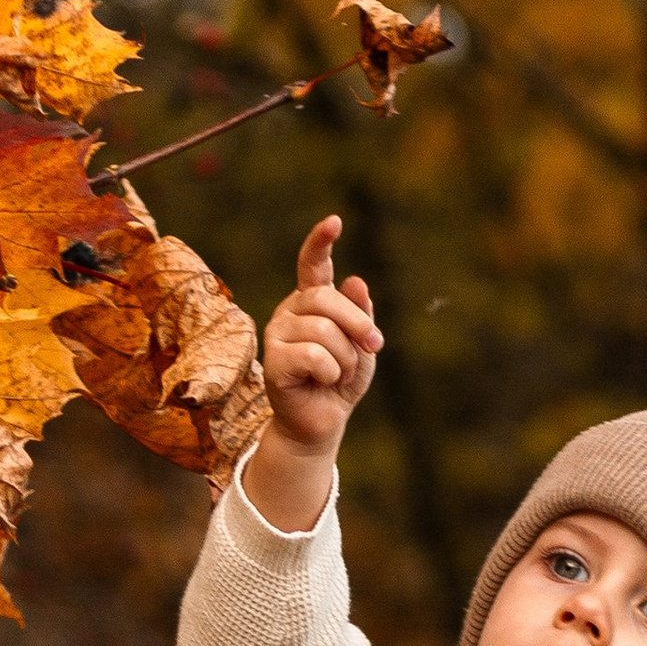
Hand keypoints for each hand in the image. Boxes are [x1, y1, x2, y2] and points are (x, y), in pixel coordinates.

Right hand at [241, 217, 381, 532]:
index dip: (320, 243)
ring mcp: (277, 334)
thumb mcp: (361, 347)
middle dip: (358, 325)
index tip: (334, 222)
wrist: (321, 424)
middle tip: (373, 346)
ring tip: (337, 375)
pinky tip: (321, 383)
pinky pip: (315, 357)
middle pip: (327, 300)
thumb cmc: (340, 383)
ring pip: (324, 332)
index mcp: (311, 302)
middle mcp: (290, 312)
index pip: (312, 265)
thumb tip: (355, 281)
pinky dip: (330, 374)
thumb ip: (361, 316)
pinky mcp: (273, 361)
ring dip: (345, 359)